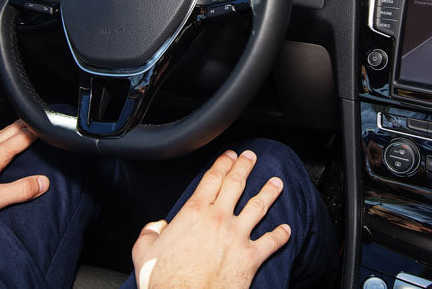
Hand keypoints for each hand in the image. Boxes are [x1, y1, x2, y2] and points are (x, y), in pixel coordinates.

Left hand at [0, 120, 48, 267]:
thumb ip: (20, 191)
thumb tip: (42, 183)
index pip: (22, 137)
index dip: (39, 131)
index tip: (52, 127)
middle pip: (11, 130)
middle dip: (29, 125)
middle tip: (44, 122)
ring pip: (0, 135)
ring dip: (16, 130)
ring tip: (28, 129)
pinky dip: (4, 140)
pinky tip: (3, 148)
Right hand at [131, 150, 291, 288]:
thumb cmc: (166, 279)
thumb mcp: (144, 251)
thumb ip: (150, 232)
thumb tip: (155, 227)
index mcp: (194, 213)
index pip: (212, 179)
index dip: (222, 164)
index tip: (229, 155)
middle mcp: (219, 219)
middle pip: (236, 185)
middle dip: (245, 167)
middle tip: (251, 157)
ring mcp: (237, 236)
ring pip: (258, 206)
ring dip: (269, 192)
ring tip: (276, 182)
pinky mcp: (251, 257)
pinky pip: (271, 242)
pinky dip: (281, 235)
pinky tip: (287, 230)